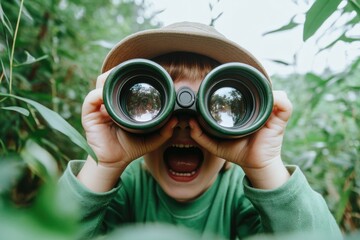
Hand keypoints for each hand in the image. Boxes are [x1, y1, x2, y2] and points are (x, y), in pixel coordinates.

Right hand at [78, 71, 176, 190]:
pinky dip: (99, 94)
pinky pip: (91, 99)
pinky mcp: (90, 115)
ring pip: (100, 84)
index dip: (130, 75)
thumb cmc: (130, 148)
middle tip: (132, 71)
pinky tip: (109, 97)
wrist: (115, 162)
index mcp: (121, 104)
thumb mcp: (151, 139)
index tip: (142, 71)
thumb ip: (164, 131)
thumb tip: (175, 120)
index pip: (123, 83)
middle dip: (120, 71)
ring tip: (121, 78)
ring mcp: (98, 107)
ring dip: (110, 78)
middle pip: (111, 79)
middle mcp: (109, 103)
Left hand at [189, 90, 292, 188]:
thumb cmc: (238, 152)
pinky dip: (278, 100)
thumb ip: (201, 136)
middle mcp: (259, 108)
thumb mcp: (216, 144)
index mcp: (246, 111)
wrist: (254, 165)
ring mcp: (270, 112)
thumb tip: (191, 122)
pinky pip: (284, 104)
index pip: (245, 91)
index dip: (239, 84)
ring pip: (272, 92)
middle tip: (238, 87)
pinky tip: (267, 104)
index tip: (227, 84)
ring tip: (254, 95)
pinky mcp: (280, 119)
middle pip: (259, 87)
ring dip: (265, 89)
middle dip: (252, 83)